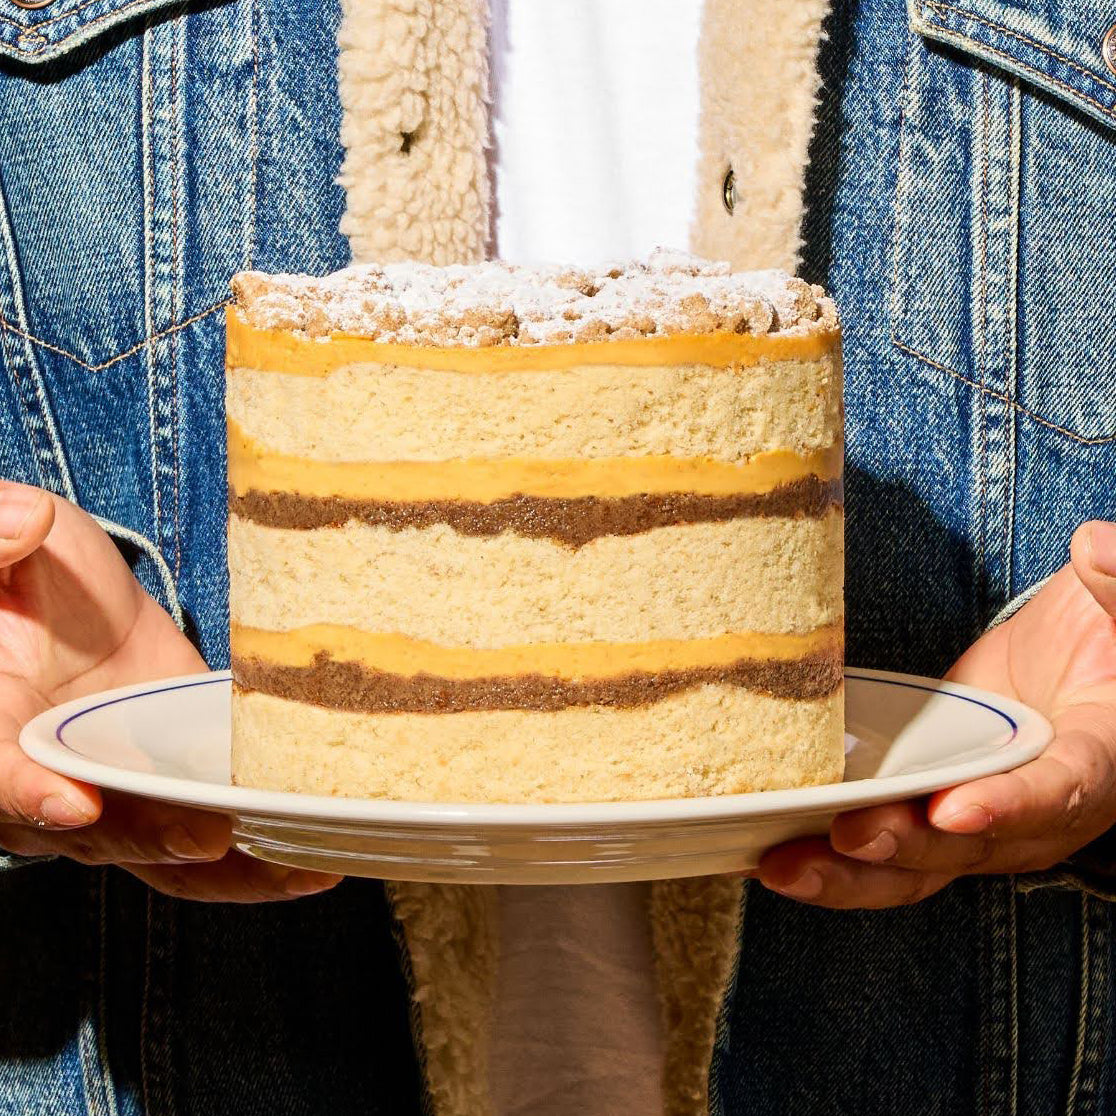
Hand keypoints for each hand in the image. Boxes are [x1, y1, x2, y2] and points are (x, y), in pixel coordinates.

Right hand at [0, 481, 340, 900]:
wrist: (63, 599)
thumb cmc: (22, 574)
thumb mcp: (5, 548)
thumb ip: (1, 542)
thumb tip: (26, 521)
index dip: (28, 793)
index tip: (75, 803)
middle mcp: (51, 776)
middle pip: (98, 830)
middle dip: (156, 839)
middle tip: (212, 839)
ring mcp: (122, 788)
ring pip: (166, 852)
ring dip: (229, 870)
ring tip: (299, 868)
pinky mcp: (178, 779)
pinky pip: (212, 829)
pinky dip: (262, 851)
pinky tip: (321, 851)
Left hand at [758, 520, 1115, 908]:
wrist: (1089, 656)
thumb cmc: (1108, 636)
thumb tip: (1097, 546)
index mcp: (1099, 760)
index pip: (1060, 790)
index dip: (1007, 807)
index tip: (952, 812)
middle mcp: (1039, 808)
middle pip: (971, 846)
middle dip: (904, 847)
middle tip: (845, 838)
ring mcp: (980, 812)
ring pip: (919, 861)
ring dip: (851, 870)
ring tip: (783, 867)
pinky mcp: (932, 798)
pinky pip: (887, 835)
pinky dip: (833, 851)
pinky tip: (774, 849)